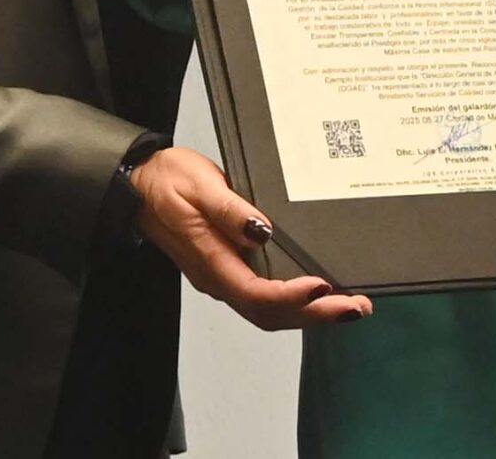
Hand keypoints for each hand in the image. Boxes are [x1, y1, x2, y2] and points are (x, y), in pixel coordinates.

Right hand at [131, 146, 371, 329]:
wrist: (139, 184)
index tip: (324, 286)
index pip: (257, 294)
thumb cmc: (168, 181)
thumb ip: (230, 210)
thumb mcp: (199, 185)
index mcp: (211, 261)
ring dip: (310, 313)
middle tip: (356, 307)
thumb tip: (262, 230)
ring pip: (269, 311)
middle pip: (270, 313)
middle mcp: (219, 277)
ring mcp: (224, 275)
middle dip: (315, 314)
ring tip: (349, 306)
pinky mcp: (230, 267)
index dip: (292, 296)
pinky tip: (320, 292)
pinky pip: (265, 296)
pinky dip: (296, 302)